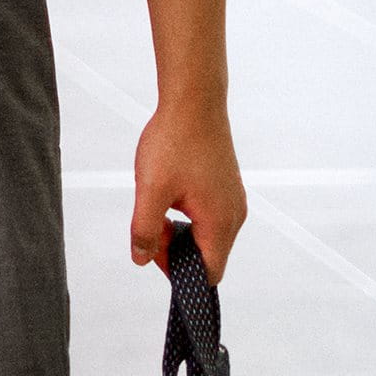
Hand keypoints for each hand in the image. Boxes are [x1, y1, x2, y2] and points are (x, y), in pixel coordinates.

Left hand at [131, 96, 245, 274]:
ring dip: (178, 230)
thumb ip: (144, 230)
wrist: (194, 101)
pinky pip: (208, 216)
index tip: (154, 253)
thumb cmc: (175, 142)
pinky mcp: (226, 186)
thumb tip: (141, 259)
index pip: (208, 274)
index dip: (179, 274)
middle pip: (206, 255)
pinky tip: (168, 193)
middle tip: (149, 226)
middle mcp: (234, 215)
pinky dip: (187, 215)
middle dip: (175, 250)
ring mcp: (232, 199)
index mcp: (220, 222)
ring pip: (205, 234)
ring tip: (156, 204)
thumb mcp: (151, 190)